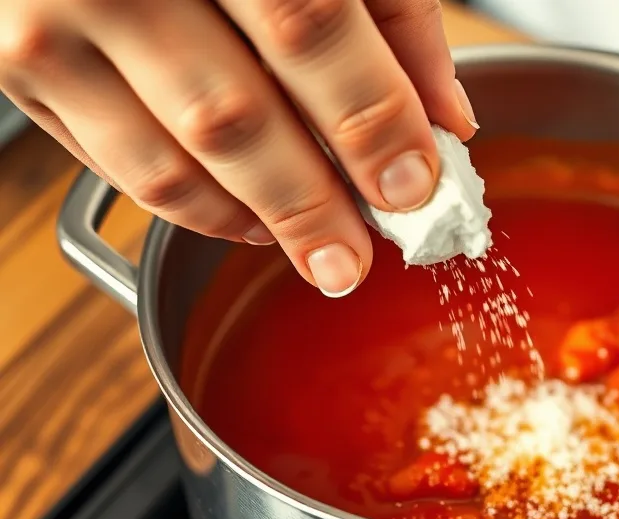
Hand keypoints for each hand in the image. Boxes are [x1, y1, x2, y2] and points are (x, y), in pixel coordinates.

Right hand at [0, 0, 478, 296]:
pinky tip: (246, 213)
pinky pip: (114, 168)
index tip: (415, 185)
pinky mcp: (21, 67)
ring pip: (167, 162)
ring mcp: (51, 21)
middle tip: (356, 259)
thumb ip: (392, 15)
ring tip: (315, 246)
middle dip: (311, 205)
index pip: (308, 29)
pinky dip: (192, 205)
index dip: (369, 120)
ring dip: (255, 220)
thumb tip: (442, 117)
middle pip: (232, 116)